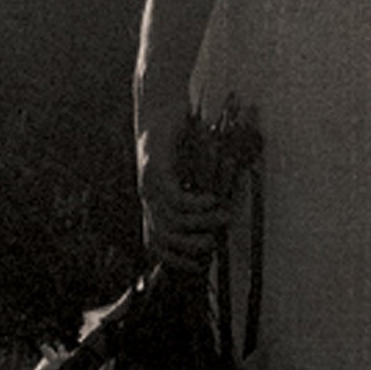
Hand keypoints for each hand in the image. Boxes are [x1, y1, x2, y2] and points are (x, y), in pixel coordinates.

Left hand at [137, 110, 233, 264]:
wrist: (162, 104)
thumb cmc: (178, 135)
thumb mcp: (188, 167)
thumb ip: (199, 188)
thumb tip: (222, 211)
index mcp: (153, 202)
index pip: (155, 244)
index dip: (174, 259)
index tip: (198, 265)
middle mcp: (147, 197)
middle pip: (163, 238)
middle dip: (189, 247)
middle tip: (214, 244)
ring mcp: (150, 184)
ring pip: (173, 220)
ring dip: (200, 223)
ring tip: (223, 217)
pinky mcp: (157, 169)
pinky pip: (177, 198)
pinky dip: (196, 204)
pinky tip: (212, 199)